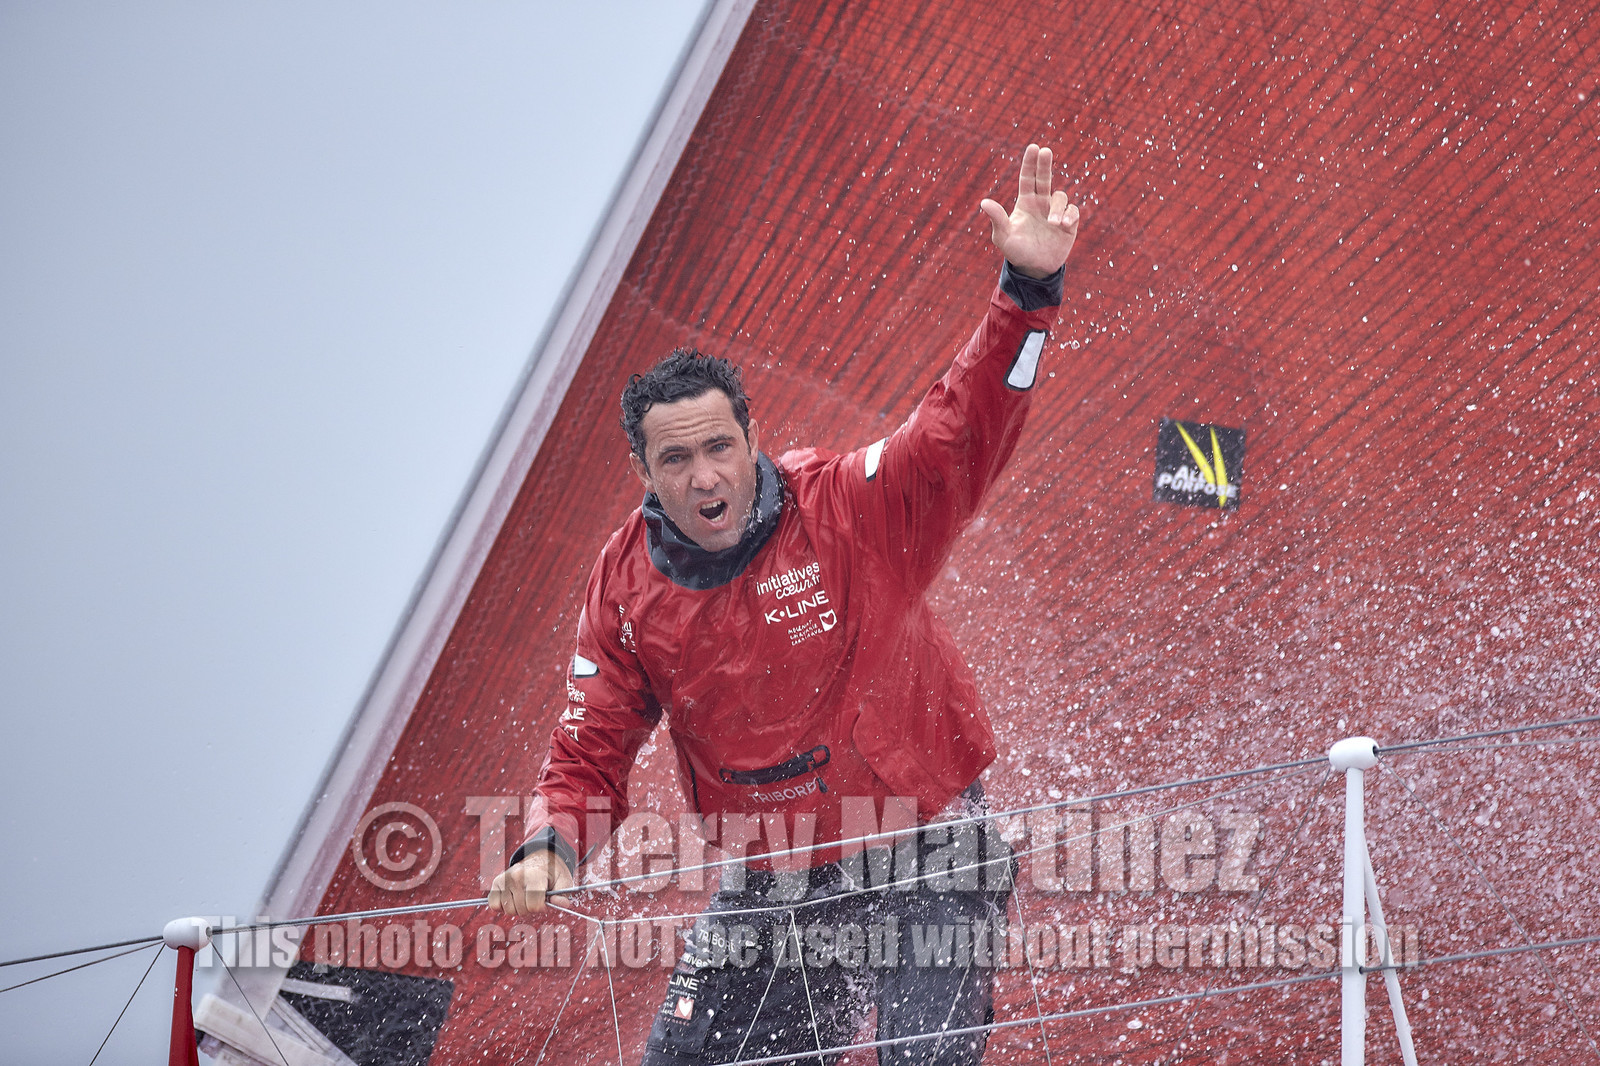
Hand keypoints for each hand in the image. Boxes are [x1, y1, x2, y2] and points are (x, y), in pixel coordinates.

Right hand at [486, 850, 574, 916]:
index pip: (534, 905)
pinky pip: (494, 905)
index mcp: (534, 875)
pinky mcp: (497, 882)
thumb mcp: (563, 881)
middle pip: (521, 910)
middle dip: (530, 909)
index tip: (544, 901)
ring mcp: (505, 879)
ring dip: (518, 908)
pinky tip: (513, 898)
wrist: (540, 858)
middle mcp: (517, 876)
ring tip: (525, 897)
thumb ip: (564, 895)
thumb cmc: (552, 873)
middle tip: (535, 898)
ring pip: (508, 910)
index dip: (541, 908)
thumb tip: (560, 903)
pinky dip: (503, 906)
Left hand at [979, 143, 1079, 278]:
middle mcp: (1041, 204)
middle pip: (1044, 178)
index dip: (1030, 163)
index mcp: (1025, 203)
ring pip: (1060, 197)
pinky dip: (1069, 215)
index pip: (1028, 179)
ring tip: (1052, 223)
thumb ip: (997, 219)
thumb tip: (984, 202)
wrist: (1034, 269)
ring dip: (1057, 207)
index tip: (1034, 147)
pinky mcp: (1069, 224)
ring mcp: (1055, 212)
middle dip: (1044, 164)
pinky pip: (1073, 212)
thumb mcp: (1003, 236)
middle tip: (1045, 151)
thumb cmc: (1016, 251)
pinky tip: (1063, 225)